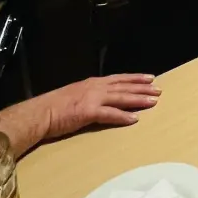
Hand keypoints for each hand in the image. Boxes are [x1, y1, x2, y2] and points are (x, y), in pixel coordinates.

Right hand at [34, 74, 161, 139]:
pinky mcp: (88, 112)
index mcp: (91, 83)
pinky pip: (110, 114)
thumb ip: (89, 95)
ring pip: (121, 98)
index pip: (118, 79)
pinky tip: (134, 118)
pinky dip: (123, 116)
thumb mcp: (74, 95)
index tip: (149, 78)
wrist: (39, 113)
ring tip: (154, 101)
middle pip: (124, 87)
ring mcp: (92, 99)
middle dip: (142, 88)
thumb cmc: (53, 107)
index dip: (135, 79)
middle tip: (158, 90)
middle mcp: (94, 88)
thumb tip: (100, 99)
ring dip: (139, 99)